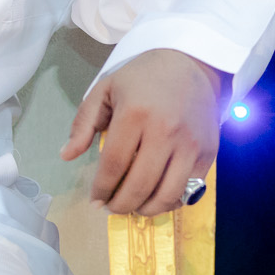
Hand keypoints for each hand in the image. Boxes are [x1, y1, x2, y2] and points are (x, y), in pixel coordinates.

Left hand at [61, 48, 223, 216]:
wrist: (191, 64)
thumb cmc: (143, 77)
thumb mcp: (105, 90)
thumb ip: (83, 123)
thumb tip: (66, 156)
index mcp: (135, 114)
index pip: (114, 165)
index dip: (102, 189)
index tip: (95, 200)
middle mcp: (165, 131)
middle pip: (140, 186)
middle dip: (120, 205)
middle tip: (111, 207)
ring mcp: (190, 144)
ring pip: (167, 195)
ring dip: (146, 210)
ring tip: (134, 206)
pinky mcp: (208, 152)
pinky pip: (190, 190)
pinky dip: (171, 201)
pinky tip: (157, 197)